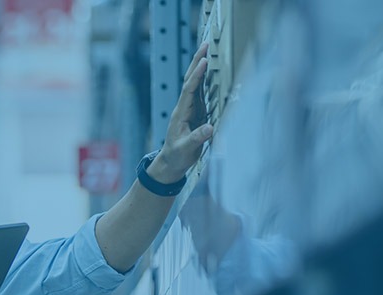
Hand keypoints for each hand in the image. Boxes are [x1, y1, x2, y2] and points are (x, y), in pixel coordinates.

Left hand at [148, 42, 215, 182]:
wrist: (171, 162)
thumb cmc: (177, 156)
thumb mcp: (186, 149)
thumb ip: (197, 138)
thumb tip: (211, 128)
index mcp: (181, 113)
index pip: (189, 90)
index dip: (197, 75)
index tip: (204, 61)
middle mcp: (184, 107)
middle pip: (190, 80)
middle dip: (196, 62)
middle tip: (205, 44)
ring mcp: (190, 109)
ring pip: (195, 84)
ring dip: (200, 67)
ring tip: (208, 51)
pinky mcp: (196, 113)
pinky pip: (201, 92)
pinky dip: (205, 79)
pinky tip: (211, 70)